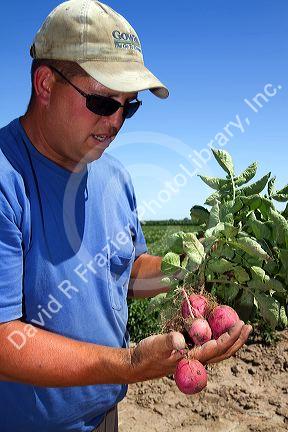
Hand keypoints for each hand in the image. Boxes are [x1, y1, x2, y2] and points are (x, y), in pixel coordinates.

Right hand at [128, 320, 251, 382]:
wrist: (137, 364)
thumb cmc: (147, 355)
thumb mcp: (156, 345)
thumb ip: (168, 341)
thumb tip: (181, 340)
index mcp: (192, 358)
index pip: (217, 348)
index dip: (230, 337)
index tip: (240, 324)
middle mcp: (197, 360)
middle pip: (223, 352)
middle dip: (237, 340)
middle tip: (247, 326)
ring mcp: (193, 357)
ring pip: (218, 350)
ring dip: (230, 340)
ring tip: (239, 328)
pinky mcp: (189, 353)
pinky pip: (208, 345)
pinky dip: (217, 337)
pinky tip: (217, 328)